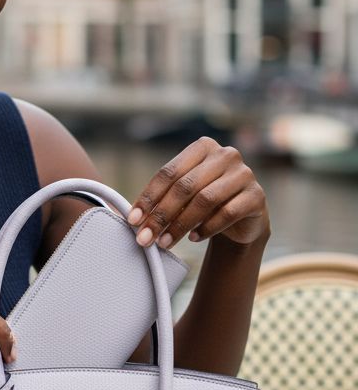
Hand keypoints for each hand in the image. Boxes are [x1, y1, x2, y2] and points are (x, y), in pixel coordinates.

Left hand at [126, 137, 270, 250]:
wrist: (242, 219)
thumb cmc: (205, 204)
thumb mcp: (182, 197)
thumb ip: (161, 199)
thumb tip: (132, 216)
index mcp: (202, 147)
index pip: (169, 172)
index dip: (148, 197)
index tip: (133, 220)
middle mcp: (226, 155)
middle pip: (185, 186)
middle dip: (161, 215)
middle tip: (145, 238)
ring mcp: (244, 174)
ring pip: (205, 200)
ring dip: (180, 225)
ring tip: (165, 242)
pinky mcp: (257, 196)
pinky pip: (227, 213)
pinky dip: (207, 228)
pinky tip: (194, 238)